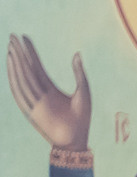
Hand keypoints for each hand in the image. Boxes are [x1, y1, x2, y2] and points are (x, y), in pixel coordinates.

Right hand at [8, 36, 90, 150]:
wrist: (76, 140)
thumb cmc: (82, 119)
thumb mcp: (83, 92)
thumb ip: (79, 74)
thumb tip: (77, 54)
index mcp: (50, 89)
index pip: (37, 66)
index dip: (30, 52)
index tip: (24, 37)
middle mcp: (39, 93)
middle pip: (27, 69)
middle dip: (20, 53)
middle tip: (12, 36)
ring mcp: (33, 100)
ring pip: (22, 77)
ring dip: (16, 62)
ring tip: (12, 47)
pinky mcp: (30, 109)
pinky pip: (19, 90)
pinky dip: (14, 77)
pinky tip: (11, 63)